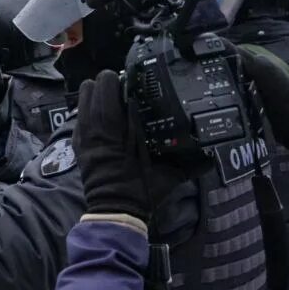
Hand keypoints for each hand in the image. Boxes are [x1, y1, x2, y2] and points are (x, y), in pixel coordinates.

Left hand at [73, 70, 185, 220]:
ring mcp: (82, 133)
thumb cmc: (141, 190)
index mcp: (114, 127)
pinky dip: (89, 110)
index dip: (122, 79)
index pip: (108, 85)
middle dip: (108, 83)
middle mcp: (95, 126)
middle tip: (124, 90)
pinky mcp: (76, 142)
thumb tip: (212, 156)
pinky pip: (79, 114)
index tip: (135, 84)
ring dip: (96, 93)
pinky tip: (103, 118)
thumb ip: (189, 162)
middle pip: (93, 84)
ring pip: (82, 96)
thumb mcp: (168, 175)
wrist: (114, 210)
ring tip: (112, 100)